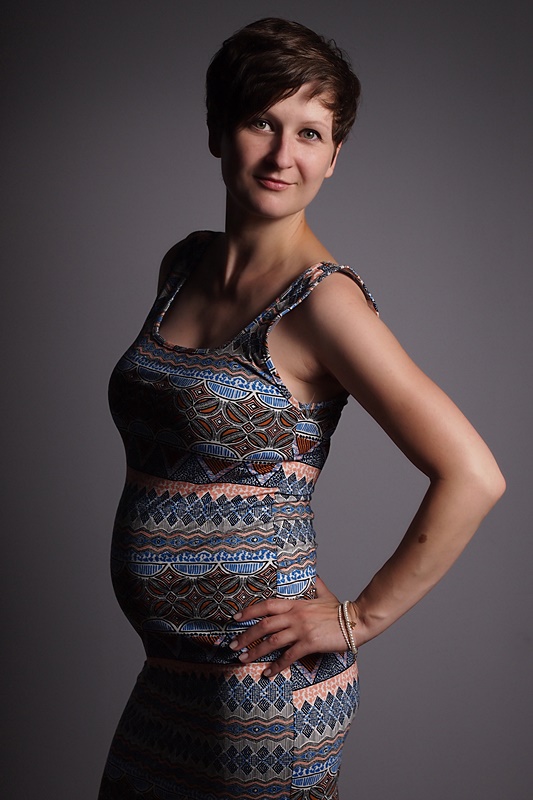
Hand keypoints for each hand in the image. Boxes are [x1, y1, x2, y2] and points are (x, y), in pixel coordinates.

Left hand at [229, 576, 345, 677]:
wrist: (356, 620)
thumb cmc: (341, 609)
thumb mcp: (325, 594)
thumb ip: (316, 585)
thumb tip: (314, 575)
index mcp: (296, 604)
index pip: (267, 605)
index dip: (250, 611)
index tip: (236, 617)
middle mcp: (295, 616)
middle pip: (264, 624)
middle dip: (246, 635)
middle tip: (233, 644)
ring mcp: (301, 629)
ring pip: (272, 641)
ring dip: (255, 651)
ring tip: (243, 659)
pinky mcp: (309, 643)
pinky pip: (288, 656)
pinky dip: (276, 665)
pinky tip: (268, 672)